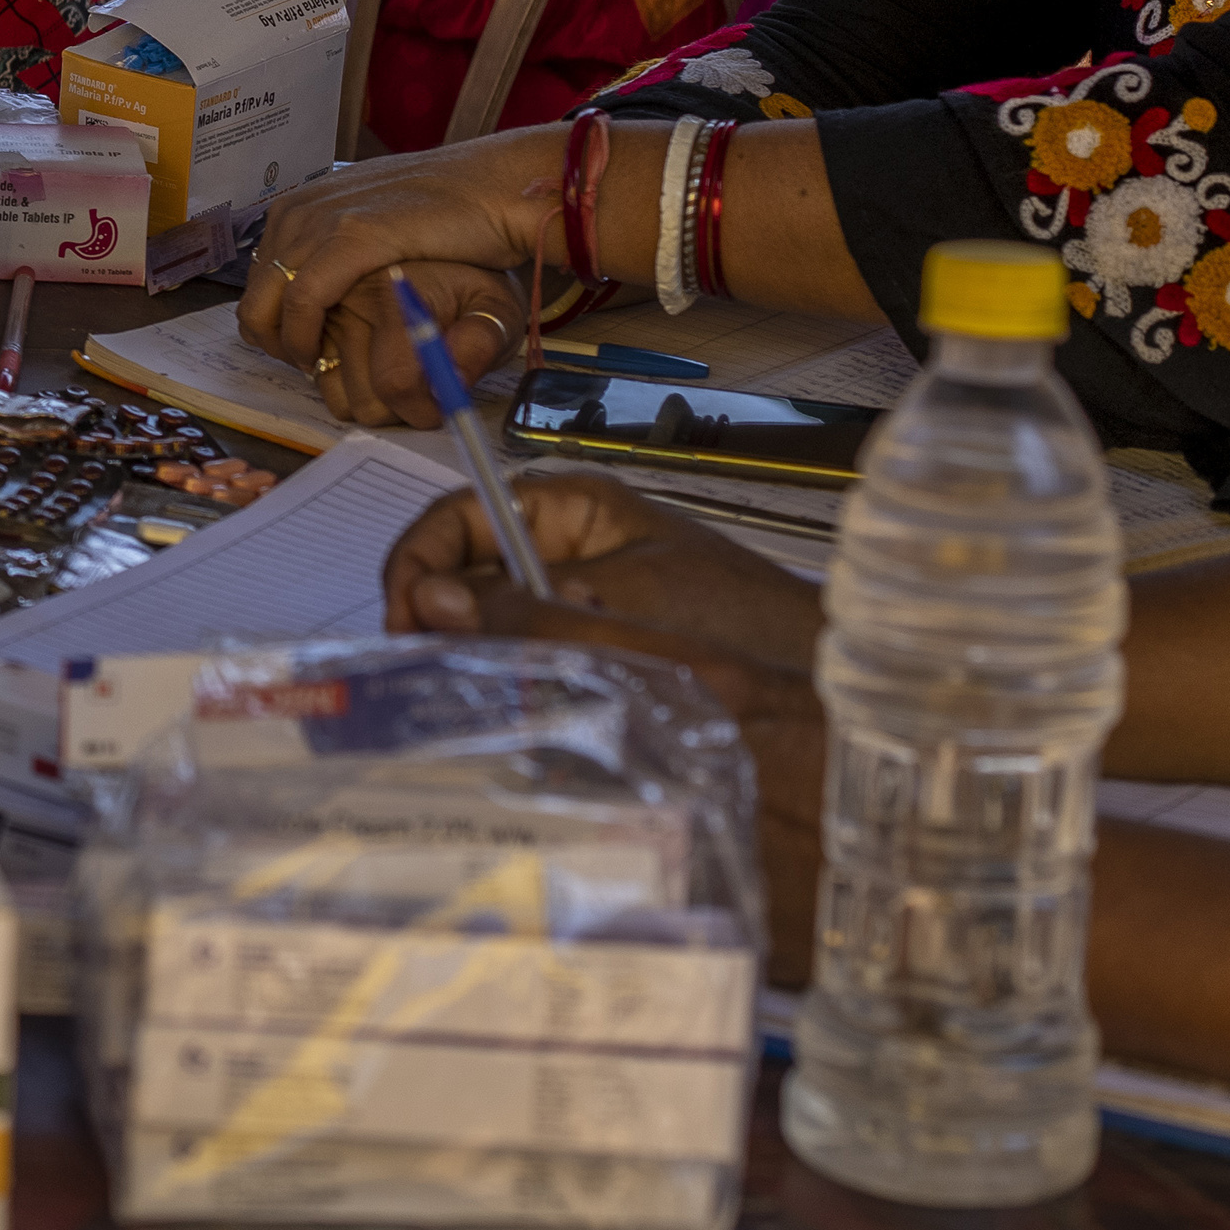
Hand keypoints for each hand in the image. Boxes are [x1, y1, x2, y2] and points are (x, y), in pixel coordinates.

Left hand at [243, 129, 557, 426]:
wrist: (492, 186)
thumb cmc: (443, 213)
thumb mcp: (373, 227)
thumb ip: (339, 247)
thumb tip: (314, 281)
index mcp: (304, 204)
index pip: (258, 273)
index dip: (268, 319)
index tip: (296, 348)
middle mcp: (301, 209)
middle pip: (254, 292)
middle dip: (271, 337)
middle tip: (305, 365)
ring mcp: (322, 220)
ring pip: (266, 302)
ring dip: (284, 343)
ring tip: (316, 366)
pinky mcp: (352, 236)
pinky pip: (303, 301)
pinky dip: (303, 337)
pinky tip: (322, 358)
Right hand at [381, 468, 819, 672]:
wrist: (828, 685)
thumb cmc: (744, 623)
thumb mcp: (622, 608)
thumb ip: (521, 608)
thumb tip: (425, 601)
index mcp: (573, 508)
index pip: (460, 512)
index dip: (418, 559)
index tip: (401, 618)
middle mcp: (567, 546)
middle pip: (466, 570)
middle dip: (435, 617)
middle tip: (417, 675)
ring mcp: (578, 600)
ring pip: (492, 622)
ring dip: (469, 658)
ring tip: (455, 703)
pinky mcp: (593, 653)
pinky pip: (527, 660)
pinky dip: (508, 686)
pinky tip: (503, 720)